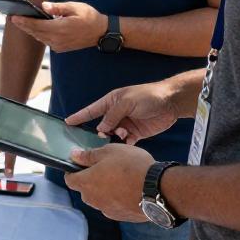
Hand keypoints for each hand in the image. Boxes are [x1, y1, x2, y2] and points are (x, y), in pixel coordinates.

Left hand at [9, 0, 105, 52]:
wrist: (101, 33)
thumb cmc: (89, 17)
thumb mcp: (75, 7)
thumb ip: (58, 7)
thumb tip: (43, 5)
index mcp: (60, 29)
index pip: (37, 25)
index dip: (24, 21)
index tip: (14, 17)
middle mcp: (57, 39)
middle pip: (35, 32)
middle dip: (23, 25)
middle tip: (12, 17)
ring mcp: (58, 45)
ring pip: (39, 37)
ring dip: (29, 30)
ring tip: (20, 21)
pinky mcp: (60, 48)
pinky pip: (45, 41)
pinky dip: (38, 34)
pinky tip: (33, 27)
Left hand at [64, 143, 154, 221]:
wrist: (159, 189)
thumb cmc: (131, 166)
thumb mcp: (109, 152)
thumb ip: (89, 155)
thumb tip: (74, 155)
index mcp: (86, 183)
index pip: (70, 180)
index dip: (74, 171)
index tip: (83, 164)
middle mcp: (93, 200)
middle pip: (85, 190)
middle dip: (91, 180)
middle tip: (106, 168)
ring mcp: (107, 210)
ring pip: (100, 198)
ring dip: (105, 190)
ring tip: (121, 178)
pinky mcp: (122, 217)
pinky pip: (114, 206)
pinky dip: (117, 199)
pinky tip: (130, 190)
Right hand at [65, 81, 179, 143]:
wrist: (171, 102)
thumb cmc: (148, 96)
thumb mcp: (127, 102)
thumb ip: (112, 115)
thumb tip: (100, 129)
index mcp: (111, 101)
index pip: (91, 110)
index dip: (79, 116)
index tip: (67, 122)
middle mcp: (117, 113)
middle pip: (101, 125)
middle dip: (100, 132)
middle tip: (103, 136)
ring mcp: (126, 123)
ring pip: (112, 135)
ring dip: (115, 137)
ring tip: (122, 134)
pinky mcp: (136, 132)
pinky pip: (125, 141)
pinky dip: (125, 143)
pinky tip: (128, 142)